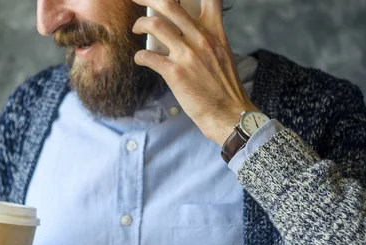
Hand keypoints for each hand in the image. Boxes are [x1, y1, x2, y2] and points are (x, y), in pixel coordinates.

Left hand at [131, 0, 258, 145]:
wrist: (229, 112)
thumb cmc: (223, 87)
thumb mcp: (222, 53)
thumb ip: (206, 38)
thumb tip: (184, 31)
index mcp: (214, 32)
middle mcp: (201, 39)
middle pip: (169, 5)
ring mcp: (187, 55)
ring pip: (155, 25)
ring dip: (140, 24)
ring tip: (137, 28)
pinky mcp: (175, 73)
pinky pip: (148, 56)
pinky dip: (140, 56)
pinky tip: (140, 59)